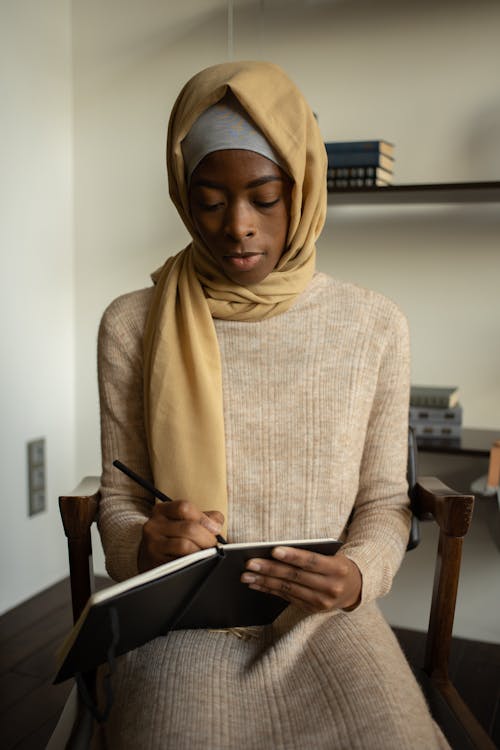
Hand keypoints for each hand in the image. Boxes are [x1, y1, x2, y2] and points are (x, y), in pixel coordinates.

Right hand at [138, 500, 223, 572]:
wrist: (147, 558)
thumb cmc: (172, 537)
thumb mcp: (183, 521)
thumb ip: (204, 518)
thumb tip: (217, 524)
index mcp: (161, 511)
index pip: (185, 508)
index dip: (204, 518)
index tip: (216, 529)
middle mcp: (153, 526)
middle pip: (189, 528)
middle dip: (207, 538)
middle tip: (213, 546)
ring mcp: (152, 545)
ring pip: (185, 546)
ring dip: (201, 551)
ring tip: (205, 554)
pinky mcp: (154, 563)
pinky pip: (180, 562)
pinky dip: (193, 563)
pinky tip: (194, 563)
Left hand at [241, 548, 361, 613]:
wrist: (356, 588)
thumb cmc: (338, 565)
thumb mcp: (332, 556)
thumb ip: (311, 555)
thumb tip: (277, 551)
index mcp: (337, 569)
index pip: (311, 562)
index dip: (293, 556)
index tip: (273, 550)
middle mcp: (330, 587)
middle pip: (295, 576)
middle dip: (270, 569)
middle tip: (250, 564)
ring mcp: (320, 601)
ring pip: (288, 589)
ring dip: (264, 582)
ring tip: (247, 576)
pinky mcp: (312, 609)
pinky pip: (287, 598)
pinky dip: (270, 591)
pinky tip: (257, 585)